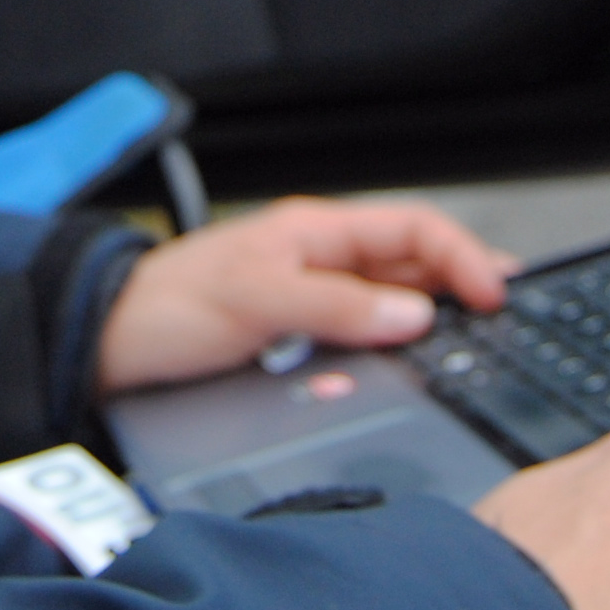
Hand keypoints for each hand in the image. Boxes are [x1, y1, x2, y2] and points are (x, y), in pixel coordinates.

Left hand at [94, 198, 516, 394]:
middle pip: (414, 271)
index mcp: (317, 233)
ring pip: (392, 313)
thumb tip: (413, 316)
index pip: (414, 230)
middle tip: (502, 326)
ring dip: (427, 333)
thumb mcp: (255, 299)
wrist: (107, 345)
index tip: (494, 296)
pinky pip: (360, 349)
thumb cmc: (165, 305)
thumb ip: (334, 306)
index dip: (462, 258)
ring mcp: (312, 304)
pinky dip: (386, 364)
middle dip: (460, 294)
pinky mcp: (297, 345)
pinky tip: (397, 379)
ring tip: (462, 355)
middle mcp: (321, 264)